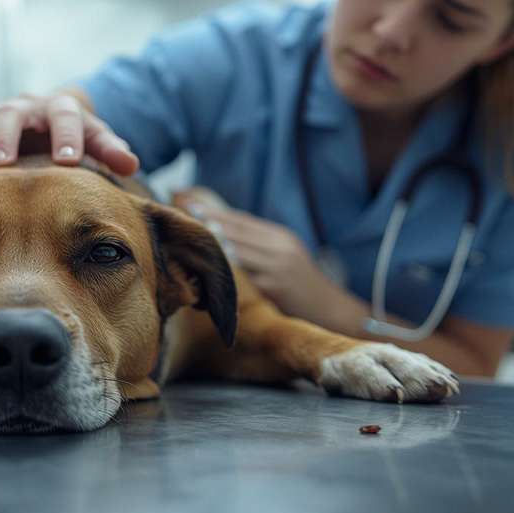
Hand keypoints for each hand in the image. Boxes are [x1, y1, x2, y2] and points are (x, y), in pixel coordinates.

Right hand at [0, 89, 138, 181]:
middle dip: (8, 138)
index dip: (65, 137)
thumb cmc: (74, 137)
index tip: (67, 162)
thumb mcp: (95, 139)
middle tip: (6, 164)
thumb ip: (111, 150)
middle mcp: (25, 107)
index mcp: (60, 108)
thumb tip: (131, 165)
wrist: (47, 120)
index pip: (65, 116)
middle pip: (13, 115)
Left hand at [197, 205, 332, 320]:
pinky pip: (243, 276)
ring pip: (237, 250)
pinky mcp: (273, 287)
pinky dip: (225, 270)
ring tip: (190, 234)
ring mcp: (276, 267)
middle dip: (209, 220)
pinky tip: (208, 265)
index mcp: (280, 237)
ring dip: (213, 242)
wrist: (330, 309)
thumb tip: (225, 232)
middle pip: (236, 231)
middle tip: (184, 211)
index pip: (242, 220)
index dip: (216, 212)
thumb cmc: (300, 283)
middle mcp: (279, 248)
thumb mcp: (286, 255)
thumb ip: (260, 244)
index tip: (192, 203)